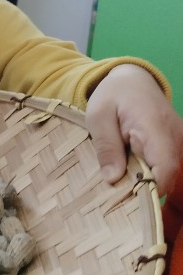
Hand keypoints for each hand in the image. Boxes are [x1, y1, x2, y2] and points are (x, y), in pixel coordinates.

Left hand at [86, 65, 182, 195]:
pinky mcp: (176, 146)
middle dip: (143, 190)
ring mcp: (179, 141)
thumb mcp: (98, 116)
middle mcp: (174, 136)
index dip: (148, 188)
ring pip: (169, 175)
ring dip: (145, 182)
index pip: (165, 169)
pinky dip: (150, 174)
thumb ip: (106, 146)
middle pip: (168, 177)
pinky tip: (130, 171)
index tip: (125, 195)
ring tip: (120, 179)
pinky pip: (167, 168)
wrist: (132, 80)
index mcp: (154, 127)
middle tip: (115, 191)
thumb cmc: (112, 96)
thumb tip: (113, 178)